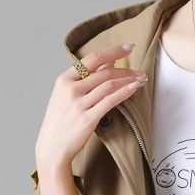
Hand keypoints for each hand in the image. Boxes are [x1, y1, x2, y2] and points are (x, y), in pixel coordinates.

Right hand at [34, 44, 147, 171]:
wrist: (52, 147)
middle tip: (141, 71)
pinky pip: (110, 101)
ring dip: (129, 80)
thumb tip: (108, 62)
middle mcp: (71, 89)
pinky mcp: (87, 118)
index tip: (129, 47)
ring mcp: (79, 104)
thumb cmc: (60, 122)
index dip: (113, 51)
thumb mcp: (66, 95)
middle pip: (104, 72)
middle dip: (126, 70)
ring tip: (141, 80)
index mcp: (64, 79)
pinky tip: (134, 88)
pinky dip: (124, 92)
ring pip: (109, 85)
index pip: (92, 59)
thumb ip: (84, 79)